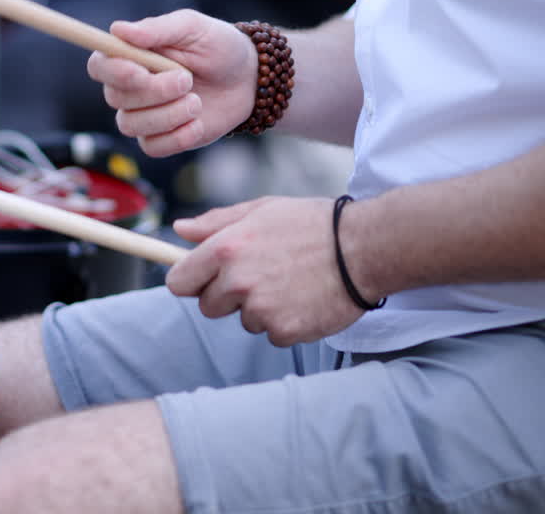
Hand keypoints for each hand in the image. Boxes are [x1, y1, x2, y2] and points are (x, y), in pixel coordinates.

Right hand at [86, 9, 256, 156]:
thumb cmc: (219, 46)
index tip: (139, 70)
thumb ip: (157, 29)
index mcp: (131, 55)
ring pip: (130, 125)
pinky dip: (178, 137)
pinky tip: (198, 123)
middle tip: (187, 79)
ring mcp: (144, 115)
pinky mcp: (161, 139)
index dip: (112, 71)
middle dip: (153, 92)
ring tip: (197, 101)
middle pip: (115, 98)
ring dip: (167, 115)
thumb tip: (117, 29)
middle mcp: (130, 87)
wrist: (250, 80)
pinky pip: (152, 147)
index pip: (99, 65)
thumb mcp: (193, 27)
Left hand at [168, 197, 365, 345]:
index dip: (191, 280)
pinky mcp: (284, 331)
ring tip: (290, 282)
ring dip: (259, 308)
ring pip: (243, 320)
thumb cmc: (313, 224)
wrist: (365, 247)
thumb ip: (215, 222)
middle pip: (208, 307)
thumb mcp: (262, 210)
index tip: (202, 279)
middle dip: (226, 296)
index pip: (180, 281)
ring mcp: (261, 310)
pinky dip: (285, 322)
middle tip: (260, 276)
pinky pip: (271, 333)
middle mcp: (238, 281)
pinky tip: (304, 299)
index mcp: (226, 248)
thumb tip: (180, 229)